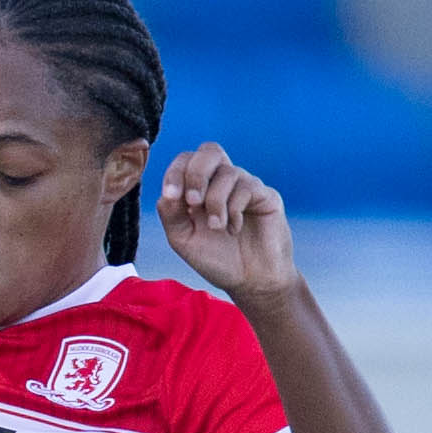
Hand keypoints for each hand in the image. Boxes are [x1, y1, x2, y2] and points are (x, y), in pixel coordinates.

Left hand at [154, 144, 303, 304]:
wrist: (250, 282)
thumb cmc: (217, 260)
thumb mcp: (183, 240)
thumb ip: (171, 215)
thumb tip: (166, 193)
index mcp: (200, 188)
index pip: (187, 161)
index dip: (175, 171)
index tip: (171, 196)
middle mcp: (223, 182)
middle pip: (210, 151)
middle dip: (196, 173)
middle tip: (193, 202)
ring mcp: (245, 187)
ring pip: (227, 172)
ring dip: (216, 201)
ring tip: (216, 227)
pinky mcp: (265, 196)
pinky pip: (247, 188)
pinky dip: (234, 209)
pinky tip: (234, 228)